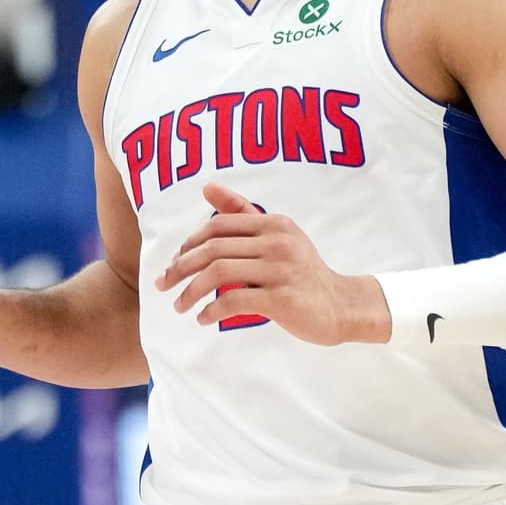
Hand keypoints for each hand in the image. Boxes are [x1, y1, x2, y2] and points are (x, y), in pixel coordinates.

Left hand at [154, 182, 389, 345]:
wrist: (341, 305)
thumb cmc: (302, 272)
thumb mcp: (278, 235)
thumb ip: (242, 213)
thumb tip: (207, 186)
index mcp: (273, 224)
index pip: (219, 225)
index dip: (190, 243)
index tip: (176, 261)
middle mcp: (277, 242)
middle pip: (213, 249)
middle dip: (181, 267)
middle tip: (164, 284)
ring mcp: (281, 270)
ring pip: (219, 273)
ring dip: (191, 291)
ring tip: (179, 305)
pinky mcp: (282, 299)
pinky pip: (235, 301)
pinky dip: (212, 310)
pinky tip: (203, 318)